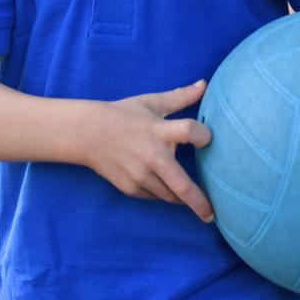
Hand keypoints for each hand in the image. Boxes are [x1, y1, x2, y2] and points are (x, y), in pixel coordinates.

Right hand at [84, 80, 215, 222]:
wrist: (87, 134)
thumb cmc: (123, 115)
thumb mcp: (151, 103)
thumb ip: (180, 97)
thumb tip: (204, 84)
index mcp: (159, 131)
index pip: (190, 132)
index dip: (204, 136)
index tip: (208, 139)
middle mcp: (152, 156)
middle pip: (183, 185)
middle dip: (200, 203)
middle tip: (213, 215)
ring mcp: (140, 176)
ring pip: (170, 195)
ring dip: (180, 195)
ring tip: (191, 198)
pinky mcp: (131, 188)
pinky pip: (154, 196)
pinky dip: (162, 193)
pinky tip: (162, 184)